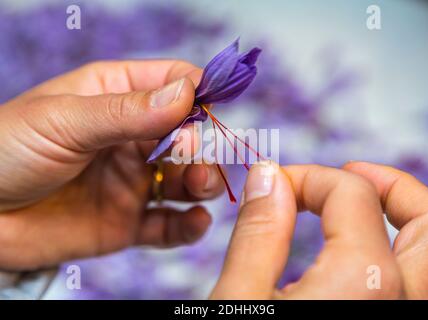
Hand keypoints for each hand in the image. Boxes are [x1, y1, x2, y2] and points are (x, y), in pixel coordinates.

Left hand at [0, 60, 223, 269]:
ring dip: (203, 182)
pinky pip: (169, 225)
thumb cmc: (5, 151)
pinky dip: (189, 225)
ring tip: (201, 186)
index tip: (209, 107)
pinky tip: (196, 221)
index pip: (173, 83)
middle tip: (189, 156)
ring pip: (185, 180)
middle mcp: (132, 139)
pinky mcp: (129, 223)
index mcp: (116, 97)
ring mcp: (133, 182)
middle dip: (199, 145)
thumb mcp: (63, 120)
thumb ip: (126, 111)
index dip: (196, 92)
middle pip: (188, 135)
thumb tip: (188, 93)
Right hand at [211, 161, 427, 298]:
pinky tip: (378, 259)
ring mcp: (411, 319)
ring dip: (414, 221)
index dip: (306, 176)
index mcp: (364, 283)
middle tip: (351, 174)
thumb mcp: (239, 299)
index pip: (351, 194)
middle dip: (388, 185)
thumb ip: (258, 233)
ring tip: (374, 209)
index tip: (271, 185)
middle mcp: (407, 302)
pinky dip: (416, 261)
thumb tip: (268, 177)